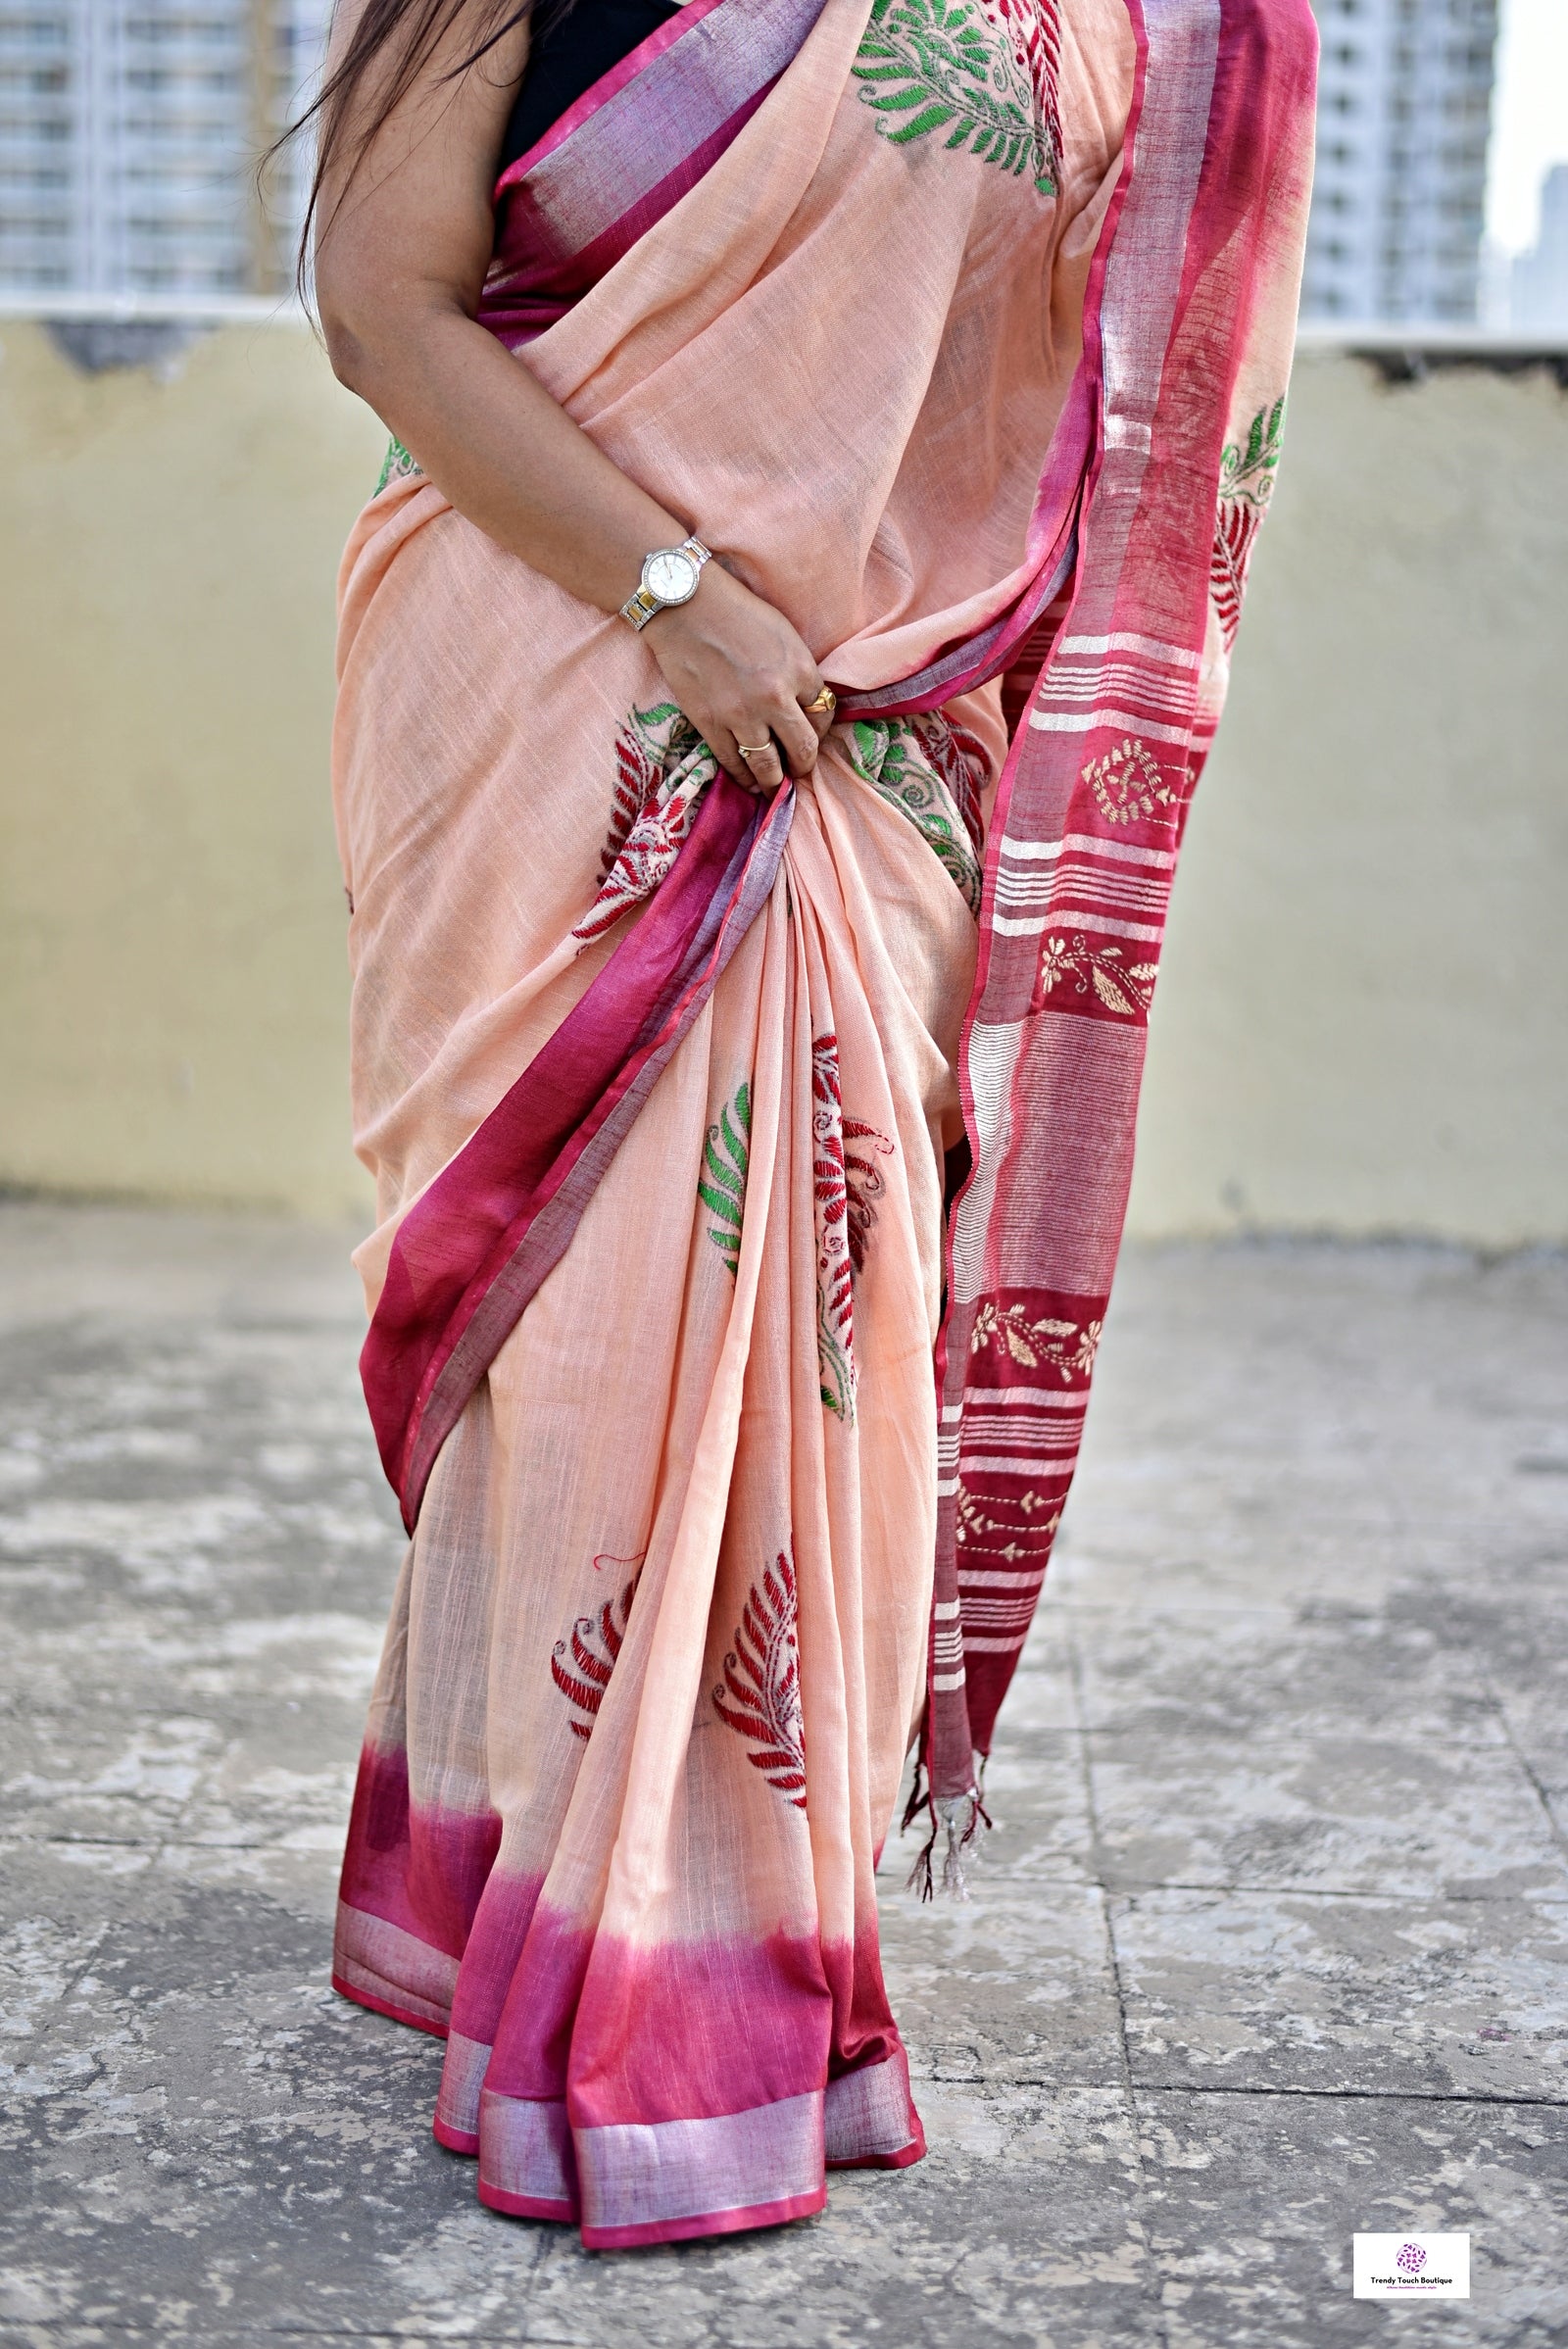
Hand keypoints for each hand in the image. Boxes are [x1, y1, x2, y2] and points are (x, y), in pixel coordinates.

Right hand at [647, 562, 833, 795]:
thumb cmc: (736, 611)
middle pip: (803, 749)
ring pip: (768, 766)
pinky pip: (733, 763)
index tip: (812, 732)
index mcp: (799, 669)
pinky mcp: (711, 724)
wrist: (685, 607)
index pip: (824, 713)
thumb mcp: (784, 633)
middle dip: (804, 765)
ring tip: (775, 786)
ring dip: (775, 781)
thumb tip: (805, 705)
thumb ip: (798, 670)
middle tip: (800, 770)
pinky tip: (748, 781)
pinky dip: (743, 777)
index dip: (821, 728)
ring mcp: (742, 715)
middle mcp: (776, 698)